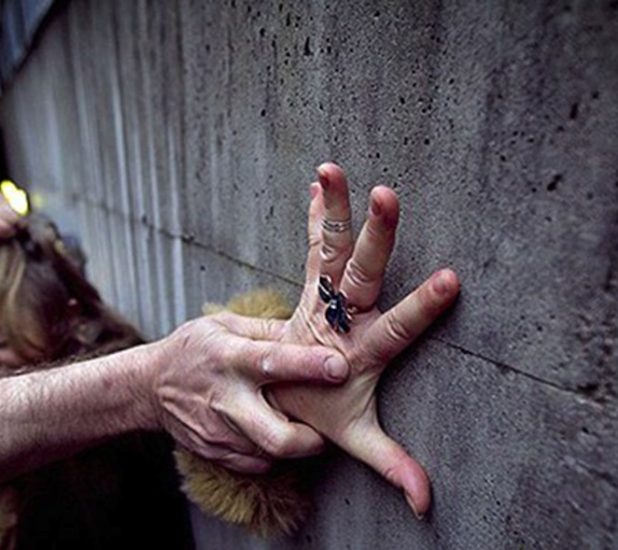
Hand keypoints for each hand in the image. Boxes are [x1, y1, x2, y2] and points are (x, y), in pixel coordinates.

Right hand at [151, 312, 350, 472]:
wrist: (150, 385)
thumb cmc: (193, 348)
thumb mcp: (225, 324)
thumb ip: (268, 330)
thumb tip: (312, 329)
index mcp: (229, 358)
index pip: (273, 363)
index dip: (309, 366)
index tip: (339, 366)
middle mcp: (224, 398)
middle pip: (276, 435)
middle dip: (311, 438)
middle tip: (327, 426)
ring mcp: (218, 431)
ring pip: (270, 453)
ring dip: (293, 443)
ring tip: (300, 425)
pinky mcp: (215, 451)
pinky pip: (256, 463)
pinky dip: (272, 452)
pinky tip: (272, 432)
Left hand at [267, 163, 459, 517]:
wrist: (263, 393)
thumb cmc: (315, 409)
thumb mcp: (352, 435)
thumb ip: (389, 462)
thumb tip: (425, 502)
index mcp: (357, 351)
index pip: (396, 329)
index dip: (421, 308)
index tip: (450, 280)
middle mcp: (339, 319)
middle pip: (360, 276)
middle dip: (375, 238)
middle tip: (389, 196)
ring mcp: (321, 300)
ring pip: (331, 251)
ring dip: (336, 210)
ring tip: (332, 169)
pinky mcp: (310, 289)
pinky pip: (313, 247)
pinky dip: (318, 216)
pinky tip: (320, 183)